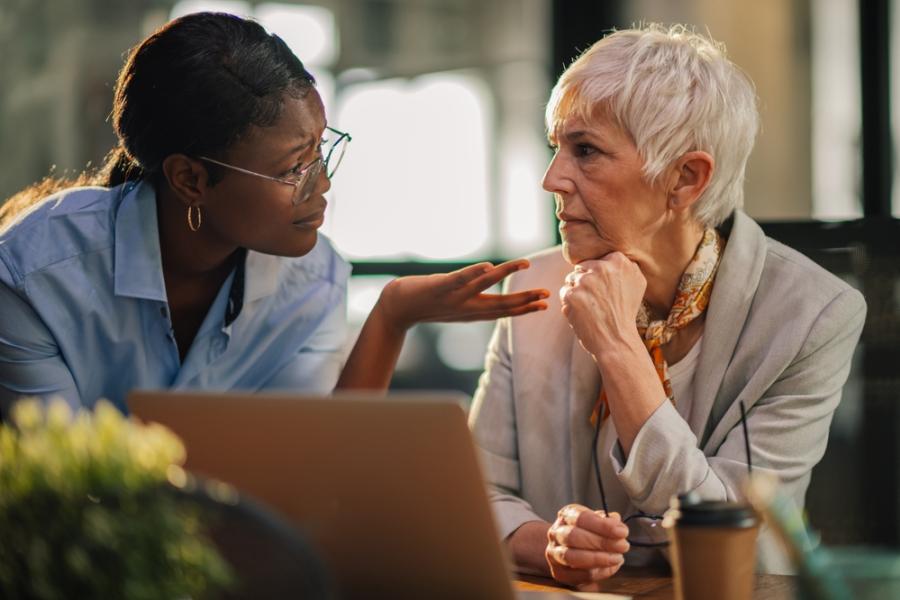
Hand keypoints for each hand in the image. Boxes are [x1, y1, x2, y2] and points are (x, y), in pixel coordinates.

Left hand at [378, 259, 549, 330]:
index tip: (546, 304)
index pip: (504, 310)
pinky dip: (473, 274)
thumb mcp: (455, 306)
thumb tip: (489, 284)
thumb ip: (474, 299)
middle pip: (500, 303)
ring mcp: (453, 297)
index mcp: (472, 312)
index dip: (525, 308)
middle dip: (524, 299)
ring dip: (504, 274)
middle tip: (546, 295)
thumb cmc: (426, 304)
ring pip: (483, 286)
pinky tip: (487, 266)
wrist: (396, 309)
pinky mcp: (439, 287)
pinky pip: (459, 279)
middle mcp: (466, 307)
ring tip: (523, 263)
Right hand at [545, 504, 628, 589]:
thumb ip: (607, 521)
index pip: (581, 518)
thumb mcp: (596, 521)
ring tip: (617, 558)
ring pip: (572, 557)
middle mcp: (556, 533)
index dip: (603, 525)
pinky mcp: (559, 573)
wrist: (565, 547)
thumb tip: (616, 521)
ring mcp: (555, 554)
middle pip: (574, 536)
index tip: (622, 532)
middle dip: (602, 542)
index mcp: (566, 515)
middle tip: (623, 546)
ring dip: (598, 559)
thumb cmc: (585, 532)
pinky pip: (577, 575)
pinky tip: (611, 567)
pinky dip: (597, 573)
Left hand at [558, 253, 645, 358]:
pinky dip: (569, 304)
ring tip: (590, 309)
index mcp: (619, 261)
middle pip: (582, 268)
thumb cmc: (625, 314)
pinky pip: (564, 293)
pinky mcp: (572, 295)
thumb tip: (612, 257)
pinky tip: (582, 314)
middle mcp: (602, 268)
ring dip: (577, 292)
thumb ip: (625, 266)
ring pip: (571, 280)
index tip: (605, 290)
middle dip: (586, 283)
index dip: (598, 276)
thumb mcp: (637, 283)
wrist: (617, 340)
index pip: (597, 261)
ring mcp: (586, 281)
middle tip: (597, 301)